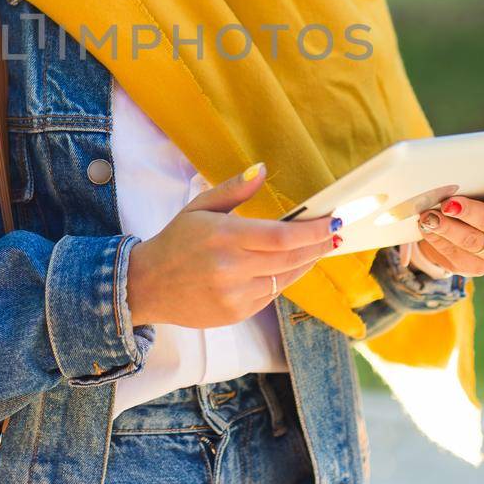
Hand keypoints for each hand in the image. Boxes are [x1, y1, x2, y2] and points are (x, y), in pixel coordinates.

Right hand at [126, 162, 340, 329]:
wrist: (147, 285)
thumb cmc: (176, 241)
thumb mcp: (199, 207)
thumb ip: (234, 189)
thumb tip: (262, 169)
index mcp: (224, 236)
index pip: (283, 235)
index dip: (314, 230)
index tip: (334, 221)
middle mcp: (232, 268)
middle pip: (291, 258)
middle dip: (319, 244)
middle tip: (335, 232)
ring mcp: (235, 295)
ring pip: (286, 279)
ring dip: (307, 262)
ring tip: (320, 247)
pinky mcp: (236, 313)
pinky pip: (271, 295)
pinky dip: (284, 279)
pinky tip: (289, 266)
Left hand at [412, 107, 483, 277]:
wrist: (457, 224)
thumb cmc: (474, 187)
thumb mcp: (483, 164)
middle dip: (470, 213)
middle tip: (447, 202)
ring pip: (472, 244)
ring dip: (448, 229)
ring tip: (427, 216)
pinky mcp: (476, 269)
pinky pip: (456, 259)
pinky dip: (438, 243)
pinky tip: (424, 230)